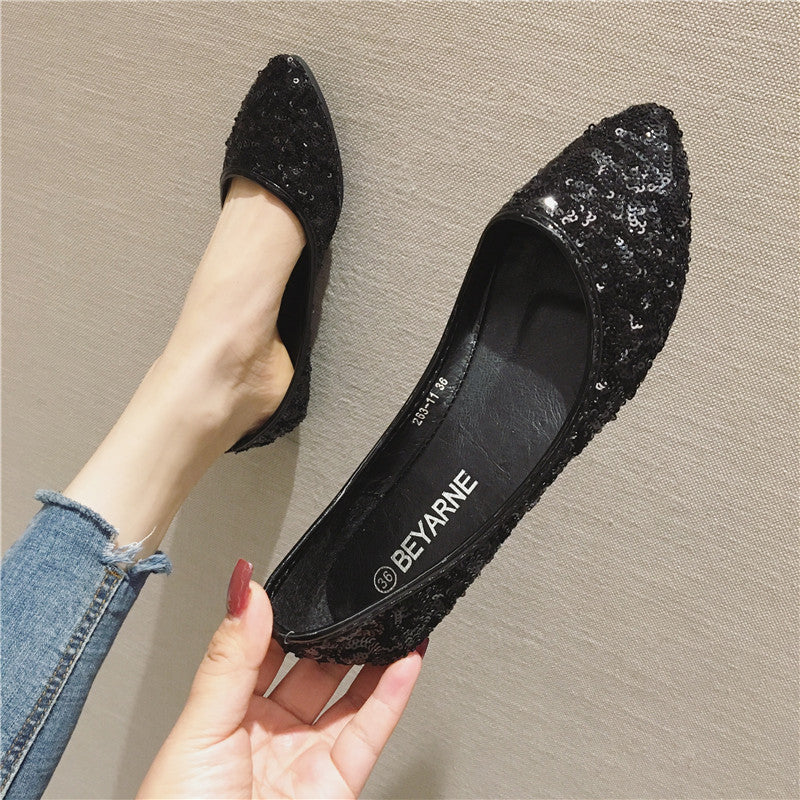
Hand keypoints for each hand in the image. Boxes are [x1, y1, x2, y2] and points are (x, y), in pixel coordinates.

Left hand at [137, 560, 425, 798]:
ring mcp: (304, 760)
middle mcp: (267, 736)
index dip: (287, 619)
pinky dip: (393, 696)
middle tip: (357, 597)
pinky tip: (406, 662)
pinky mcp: (337, 786)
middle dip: (335, 635)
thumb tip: (244, 593)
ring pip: (349, 699)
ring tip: (392, 620)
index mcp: (225, 716)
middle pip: (312, 671)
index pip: (263, 652)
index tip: (308, 584)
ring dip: (374, 659)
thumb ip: (230, 659)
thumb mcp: (200, 729)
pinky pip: (370, 733)